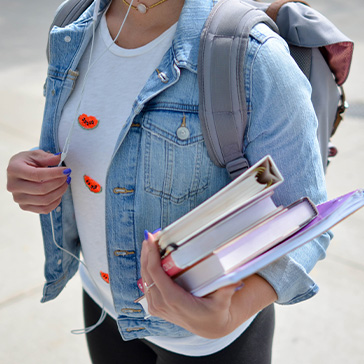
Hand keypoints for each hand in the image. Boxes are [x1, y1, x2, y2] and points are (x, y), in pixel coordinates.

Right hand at [7, 150, 70, 213]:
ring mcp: (19, 198)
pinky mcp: (24, 207)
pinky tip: (59, 193)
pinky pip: (44, 209)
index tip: (67, 170)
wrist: (19, 172)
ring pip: (45, 200)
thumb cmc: (27, 162)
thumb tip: (59, 157)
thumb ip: (47, 157)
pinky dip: (56, 202)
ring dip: (60, 192)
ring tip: (65, 183)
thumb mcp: (35, 155)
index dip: (54, 173)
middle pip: (42, 189)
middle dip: (59, 182)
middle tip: (67, 176)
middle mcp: (13, 186)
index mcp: (14, 170)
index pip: (37, 175)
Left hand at [141, 232, 276, 338]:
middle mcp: (161, 304)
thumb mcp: (222, 302)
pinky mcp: (156, 307)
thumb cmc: (215, 313)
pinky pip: (147, 285)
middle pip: (147, 274)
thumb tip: (235, 278)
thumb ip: (226, 290)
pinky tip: (150, 258)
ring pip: (144, 279)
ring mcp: (157, 307)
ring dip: (145, 260)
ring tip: (149, 243)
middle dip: (147, 253)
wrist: (209, 327)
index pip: (156, 274)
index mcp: (174, 300)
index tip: (151, 239)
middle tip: (150, 235)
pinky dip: (147, 270)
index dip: (151, 255)